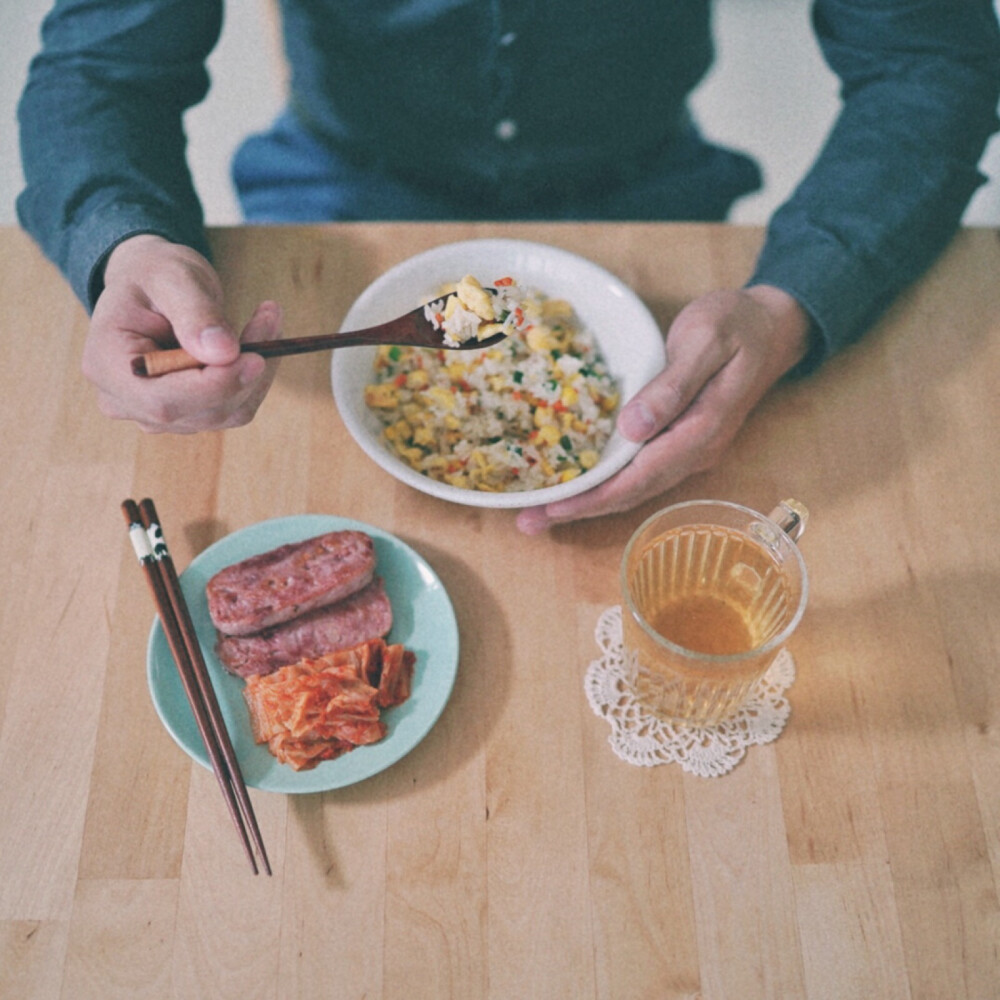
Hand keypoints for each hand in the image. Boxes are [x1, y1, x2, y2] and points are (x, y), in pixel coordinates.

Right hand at [82, 234, 281, 432]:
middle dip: (244, 373)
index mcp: (106, 366)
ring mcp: (157, 415)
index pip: (162, 400)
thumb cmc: (154, 274)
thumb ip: (194, 313)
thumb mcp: (171, 277)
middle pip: (199, 412)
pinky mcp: (189, 414)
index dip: (213, 386)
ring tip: (267, 320)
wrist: (153, 286)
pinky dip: (256, 377)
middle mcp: (126, 401)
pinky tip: (262, 341)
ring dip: (257, 372)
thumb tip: (224, 353)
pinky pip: (235, 408)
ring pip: (226, 413)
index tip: (255, 356)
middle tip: (270, 321)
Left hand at [516, 285, 810, 532]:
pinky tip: (576, 485)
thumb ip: (673, 385)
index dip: (594, 497)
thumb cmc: (738, 325)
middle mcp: (695, 451)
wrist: (774, 327)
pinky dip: (604, 483)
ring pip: (633, 487)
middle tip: (528, 522)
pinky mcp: (680, 441)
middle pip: (632, 493)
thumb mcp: (707, 340)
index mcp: (701, 430)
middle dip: (580, 510)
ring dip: (588, 502)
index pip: (640, 478)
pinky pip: (638, 472)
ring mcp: (689, 450)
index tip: (553, 509)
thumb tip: (634, 428)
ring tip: (541, 513)